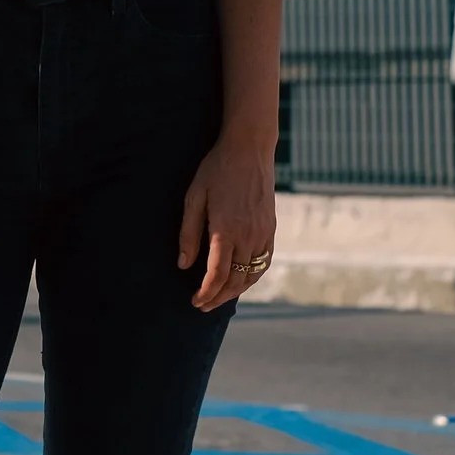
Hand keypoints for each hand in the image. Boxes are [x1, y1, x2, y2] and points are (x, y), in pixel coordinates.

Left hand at [177, 136, 276, 311]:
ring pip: (251, 274)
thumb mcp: (194, 197)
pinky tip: (242, 280)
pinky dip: (253, 276)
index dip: (205, 293)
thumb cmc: (217, 170)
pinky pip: (264, 262)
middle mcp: (248, 236)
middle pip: (234, 280)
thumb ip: (189, 233)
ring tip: (219, 298)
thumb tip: (184, 264)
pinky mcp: (271, 228)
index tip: (195, 301)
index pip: (217, 275)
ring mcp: (263, 233)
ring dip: (235, 291)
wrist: (249, 149)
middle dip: (217, 297)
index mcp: (226, 230)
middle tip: (202, 305)